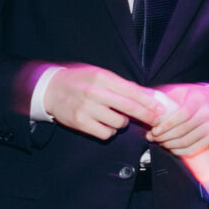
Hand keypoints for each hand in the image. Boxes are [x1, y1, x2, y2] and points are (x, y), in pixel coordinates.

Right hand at [43, 64, 158, 140]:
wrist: (49, 89)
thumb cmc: (79, 80)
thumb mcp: (99, 75)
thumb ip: (120, 84)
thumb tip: (146, 95)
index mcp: (102, 78)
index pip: (132, 90)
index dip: (148, 101)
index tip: (159, 108)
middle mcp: (95, 93)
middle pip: (129, 108)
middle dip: (146, 115)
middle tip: (155, 119)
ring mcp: (87, 109)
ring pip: (119, 122)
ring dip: (123, 123)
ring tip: (117, 117)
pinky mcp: (80, 123)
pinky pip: (106, 133)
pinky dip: (110, 131)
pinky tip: (107, 125)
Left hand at [148, 83, 208, 157]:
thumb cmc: (196, 96)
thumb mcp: (182, 91)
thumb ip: (164, 97)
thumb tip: (145, 103)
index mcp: (198, 99)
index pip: (182, 114)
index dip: (166, 125)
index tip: (155, 130)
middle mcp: (207, 113)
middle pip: (182, 130)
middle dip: (164, 137)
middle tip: (153, 137)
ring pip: (186, 142)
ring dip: (169, 145)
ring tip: (161, 141)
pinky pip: (193, 149)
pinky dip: (179, 151)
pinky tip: (172, 147)